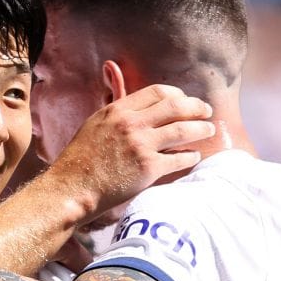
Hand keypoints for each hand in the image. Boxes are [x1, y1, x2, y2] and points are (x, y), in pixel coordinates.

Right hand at [44, 85, 214, 221]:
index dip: (177, 95)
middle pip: (176, 106)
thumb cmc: (80, 160)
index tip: (185, 100)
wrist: (72, 188)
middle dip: (197, 107)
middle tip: (207, 112)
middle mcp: (132, 123)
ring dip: (201, 129)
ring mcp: (141, 145)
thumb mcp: (95, 124)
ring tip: (208, 131)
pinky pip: (179, 158)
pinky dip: (191, 156)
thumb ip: (116, 109)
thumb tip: (129, 94)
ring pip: (183, 130)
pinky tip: (194, 156)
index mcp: (118, 109)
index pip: (158, 92)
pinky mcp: (148, 168)